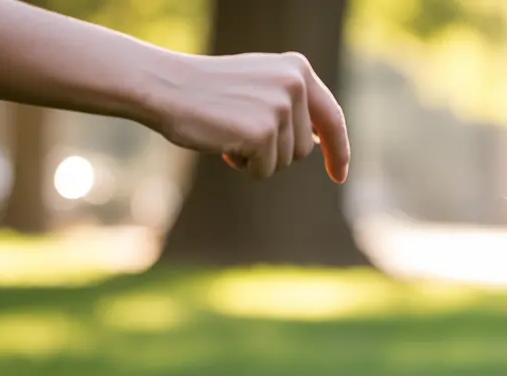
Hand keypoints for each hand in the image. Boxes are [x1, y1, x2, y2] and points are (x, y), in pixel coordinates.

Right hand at [146, 51, 349, 182]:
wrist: (166, 87)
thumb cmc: (209, 91)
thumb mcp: (259, 83)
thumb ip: (291, 102)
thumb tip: (318, 138)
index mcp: (298, 69)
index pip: (332, 117)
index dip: (338, 150)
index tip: (339, 175)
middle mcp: (295, 84)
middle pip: (304, 149)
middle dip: (275, 152)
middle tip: (241, 130)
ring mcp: (280, 108)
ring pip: (285, 162)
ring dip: (258, 158)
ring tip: (230, 131)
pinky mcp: (263, 132)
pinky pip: (264, 171)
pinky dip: (245, 166)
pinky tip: (224, 143)